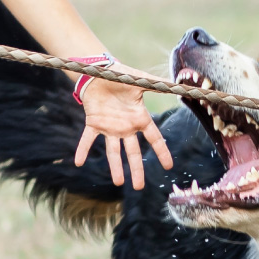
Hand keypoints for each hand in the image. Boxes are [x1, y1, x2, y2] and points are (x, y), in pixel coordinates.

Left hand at [74, 62, 172, 189]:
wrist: (99, 71)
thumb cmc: (121, 75)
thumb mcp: (142, 81)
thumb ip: (158, 84)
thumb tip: (179, 84)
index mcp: (139, 119)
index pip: (154, 139)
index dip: (161, 152)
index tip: (168, 167)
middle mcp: (126, 127)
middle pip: (133, 153)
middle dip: (137, 170)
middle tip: (139, 187)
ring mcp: (110, 127)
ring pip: (114, 152)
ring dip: (115, 167)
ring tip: (119, 182)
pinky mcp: (94, 123)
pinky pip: (88, 139)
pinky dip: (83, 150)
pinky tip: (79, 162)